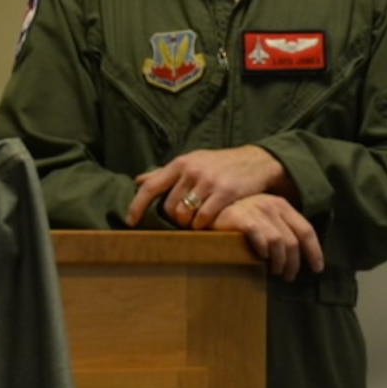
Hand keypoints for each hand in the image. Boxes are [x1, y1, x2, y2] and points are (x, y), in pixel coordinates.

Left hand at [126, 144, 296, 228]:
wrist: (255, 161)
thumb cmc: (219, 165)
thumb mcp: (192, 163)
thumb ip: (165, 174)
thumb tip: (138, 180)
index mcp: (180, 163)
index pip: (151, 186)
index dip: (137, 205)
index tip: (130, 222)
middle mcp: (192, 170)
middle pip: (169, 207)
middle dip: (174, 218)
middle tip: (184, 220)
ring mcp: (209, 181)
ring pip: (185, 215)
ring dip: (188, 224)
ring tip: (197, 221)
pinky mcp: (225, 192)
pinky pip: (204, 217)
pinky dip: (203, 225)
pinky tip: (208, 223)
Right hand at [214, 192, 325, 280]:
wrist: (208, 208)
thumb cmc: (239, 219)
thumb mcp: (264, 219)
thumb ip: (280, 231)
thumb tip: (296, 257)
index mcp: (282, 205)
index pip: (306, 230)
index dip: (314, 251)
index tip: (317, 269)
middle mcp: (272, 205)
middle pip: (293, 240)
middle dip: (294, 263)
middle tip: (289, 277)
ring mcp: (256, 209)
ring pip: (279, 241)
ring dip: (280, 261)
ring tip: (276, 272)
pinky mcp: (239, 216)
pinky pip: (258, 235)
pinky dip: (262, 249)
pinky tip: (260, 258)